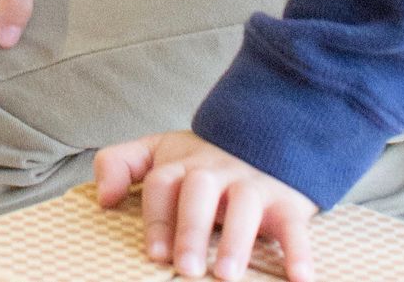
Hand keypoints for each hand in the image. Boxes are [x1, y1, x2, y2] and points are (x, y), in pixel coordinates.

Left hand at [93, 132, 316, 281]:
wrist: (267, 137)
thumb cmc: (204, 162)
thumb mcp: (160, 152)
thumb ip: (121, 163)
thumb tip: (103, 198)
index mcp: (184, 163)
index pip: (163, 182)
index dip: (157, 217)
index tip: (154, 253)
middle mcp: (217, 171)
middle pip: (200, 191)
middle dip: (192, 229)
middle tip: (186, 268)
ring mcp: (253, 185)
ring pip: (245, 205)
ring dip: (237, 240)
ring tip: (227, 275)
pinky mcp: (287, 202)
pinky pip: (294, 224)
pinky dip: (299, 252)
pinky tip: (300, 278)